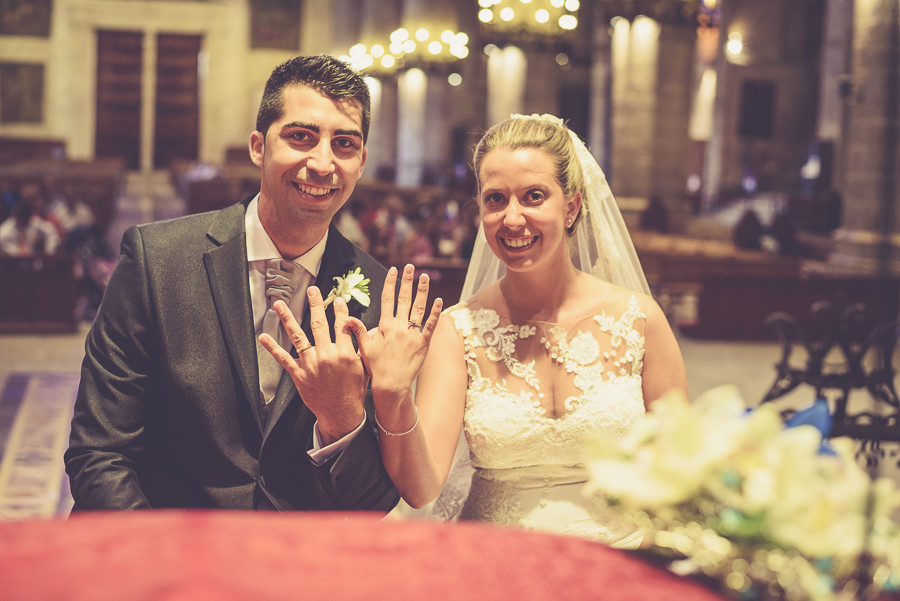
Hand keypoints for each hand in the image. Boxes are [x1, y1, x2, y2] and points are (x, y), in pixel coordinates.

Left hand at [259, 286, 365, 443]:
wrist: (342, 414)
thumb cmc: (354, 391)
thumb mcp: (364, 366)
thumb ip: (362, 344)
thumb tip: (358, 326)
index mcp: (345, 353)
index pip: (342, 325)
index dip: (339, 310)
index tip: (336, 299)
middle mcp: (327, 356)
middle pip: (319, 324)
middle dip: (316, 305)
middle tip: (312, 290)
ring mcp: (311, 365)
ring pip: (298, 337)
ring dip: (288, 319)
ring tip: (280, 305)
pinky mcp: (299, 375)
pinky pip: (284, 359)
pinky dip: (272, 347)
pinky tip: (264, 336)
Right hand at [347, 264, 441, 400]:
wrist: (391, 384)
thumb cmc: (376, 367)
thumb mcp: (364, 347)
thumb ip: (358, 330)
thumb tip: (346, 317)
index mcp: (385, 326)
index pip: (387, 299)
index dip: (390, 283)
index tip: (393, 271)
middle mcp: (399, 327)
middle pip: (404, 299)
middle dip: (407, 281)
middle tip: (410, 267)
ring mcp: (412, 334)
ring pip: (419, 308)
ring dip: (422, 291)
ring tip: (425, 277)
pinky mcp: (424, 343)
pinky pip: (431, 325)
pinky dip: (435, 312)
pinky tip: (439, 300)